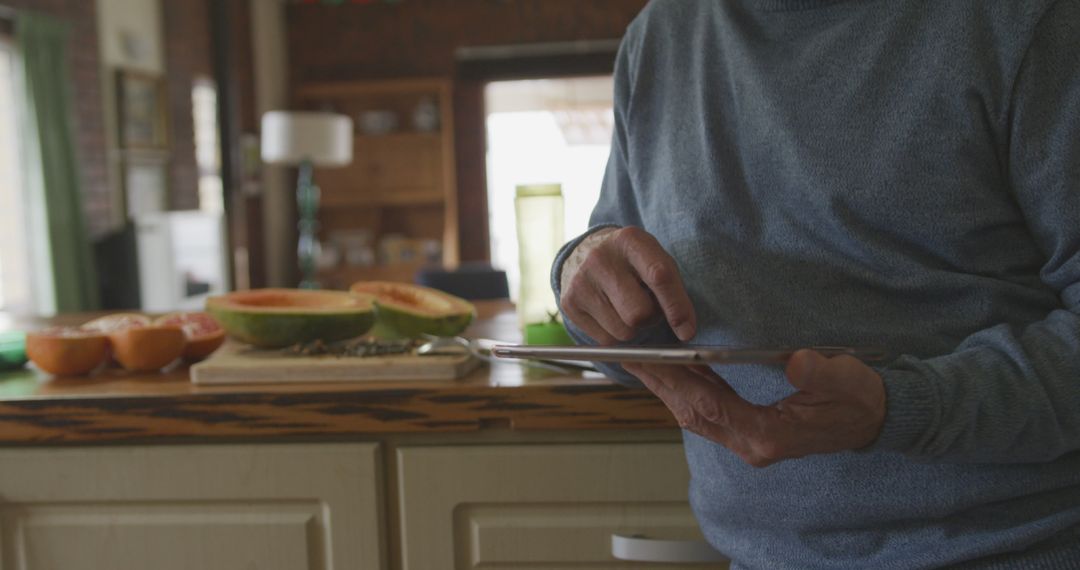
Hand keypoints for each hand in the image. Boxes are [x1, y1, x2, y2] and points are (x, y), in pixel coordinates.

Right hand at [560, 227, 695, 343]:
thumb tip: (685, 331)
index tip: (687, 331)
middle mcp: (600, 258)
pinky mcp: (569, 304)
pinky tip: (612, 314)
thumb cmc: (631, 262)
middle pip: (639, 313)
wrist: (584, 253)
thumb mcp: (654, 259)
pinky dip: (616, 334)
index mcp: (629, 240)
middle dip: (651, 319)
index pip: (659, 277)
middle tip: (649, 308)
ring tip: (628, 308)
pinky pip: (606, 340)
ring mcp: (581, 282)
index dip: (677, 308)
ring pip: (623, 332)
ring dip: (634, 328)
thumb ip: (672, 288)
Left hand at [625, 349, 885, 466]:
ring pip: (696, 415)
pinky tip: (674, 372)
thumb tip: (795, 361)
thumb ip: (819, 373)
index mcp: (768, 434)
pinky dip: (687, 392)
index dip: (676, 383)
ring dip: (668, 389)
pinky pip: (709, 412)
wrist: (877, 420)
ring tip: (642, 361)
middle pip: (692, 413)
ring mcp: (749, 440)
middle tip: (630, 355)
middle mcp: (752, 443)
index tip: (648, 360)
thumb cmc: (860, 399)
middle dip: (659, 384)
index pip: (709, 406)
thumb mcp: (846, 380)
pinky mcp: (751, 431)